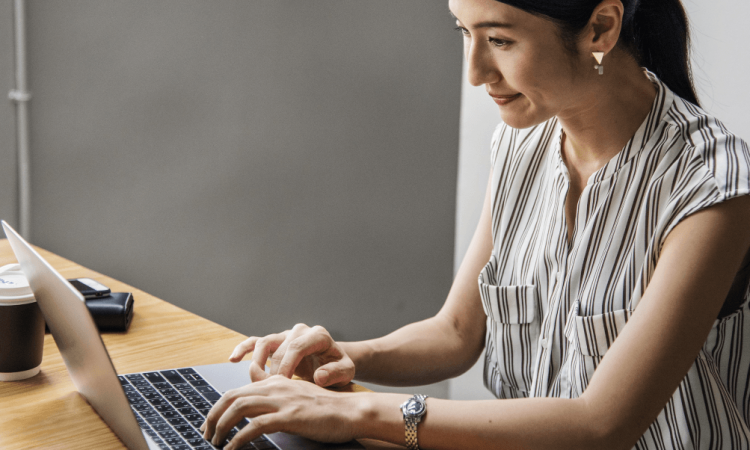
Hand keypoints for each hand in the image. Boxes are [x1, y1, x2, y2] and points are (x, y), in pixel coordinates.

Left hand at [200, 365, 359, 448]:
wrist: (351, 411)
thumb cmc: (327, 407)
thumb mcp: (297, 393)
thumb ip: (275, 389)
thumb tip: (253, 386)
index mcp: (276, 381)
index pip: (238, 390)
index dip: (219, 407)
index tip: (211, 423)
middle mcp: (276, 386)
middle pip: (232, 397)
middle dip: (213, 416)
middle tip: (206, 434)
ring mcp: (282, 400)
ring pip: (239, 408)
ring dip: (221, 427)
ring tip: (215, 443)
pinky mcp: (289, 416)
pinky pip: (255, 426)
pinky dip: (238, 439)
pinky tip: (232, 449)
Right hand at [228, 323, 354, 386]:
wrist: (334, 363)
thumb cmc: (338, 368)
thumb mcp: (346, 372)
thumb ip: (336, 373)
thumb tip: (319, 377)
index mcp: (318, 335)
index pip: (297, 345)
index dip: (287, 365)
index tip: (283, 384)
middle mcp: (299, 331)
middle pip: (279, 347)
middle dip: (272, 370)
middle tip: (269, 390)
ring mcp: (285, 335)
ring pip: (264, 342)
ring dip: (257, 362)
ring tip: (256, 380)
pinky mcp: (274, 342)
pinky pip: (254, 341)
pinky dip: (243, 349)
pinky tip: (233, 359)